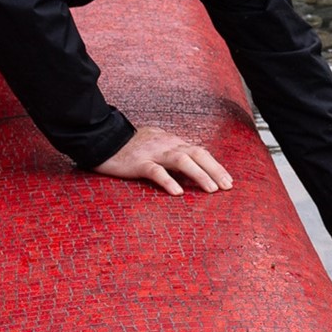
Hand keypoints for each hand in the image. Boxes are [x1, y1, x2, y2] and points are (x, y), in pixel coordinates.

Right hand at [93, 125, 233, 194]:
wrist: (103, 138)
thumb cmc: (130, 146)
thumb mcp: (157, 146)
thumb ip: (172, 154)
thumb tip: (190, 166)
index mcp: (173, 142)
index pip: (200, 152)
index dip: (215, 165)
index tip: (228, 180)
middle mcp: (167, 145)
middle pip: (197, 154)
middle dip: (215, 170)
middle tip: (227, 186)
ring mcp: (153, 153)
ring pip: (182, 160)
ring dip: (200, 174)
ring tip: (211, 189)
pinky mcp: (138, 162)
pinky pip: (156, 171)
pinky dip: (168, 181)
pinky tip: (178, 192)